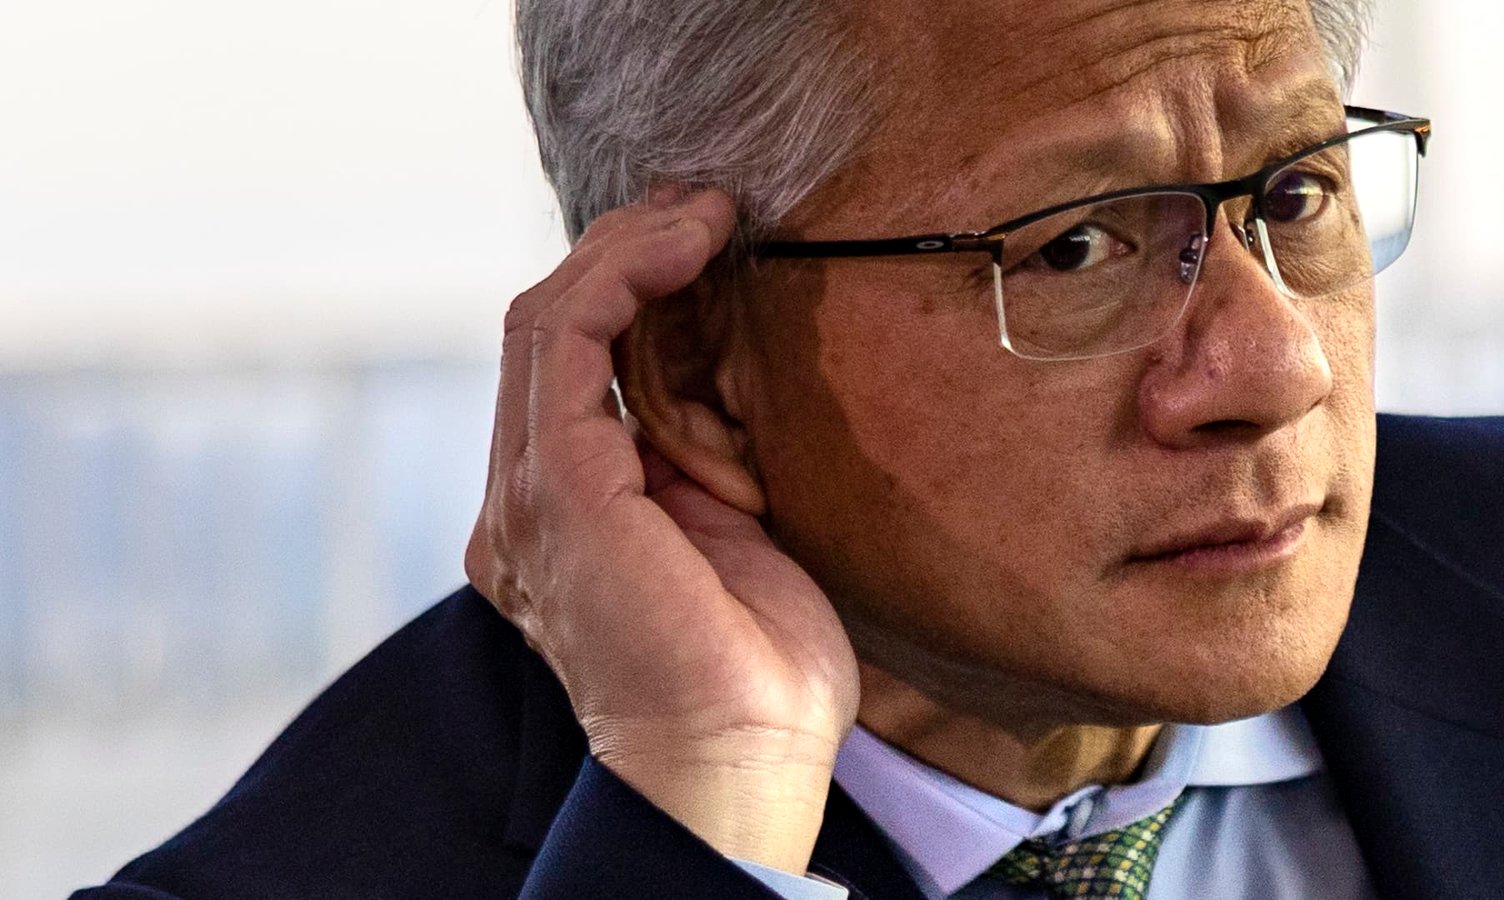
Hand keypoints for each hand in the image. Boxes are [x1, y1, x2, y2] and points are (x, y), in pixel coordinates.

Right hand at [465, 190, 859, 873]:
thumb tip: (713, 368)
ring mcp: (527, 493)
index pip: (568, 368)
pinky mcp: (554, 485)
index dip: (627, 288)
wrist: (738, 756)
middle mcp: (523, 500)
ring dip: (625, 251)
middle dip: (623, 254)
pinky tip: (683, 246)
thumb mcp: (728, 529)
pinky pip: (565, 340)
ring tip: (702, 214)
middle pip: (545, 332)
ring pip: (545, 321)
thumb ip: (695, 452)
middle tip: (704, 210)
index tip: (705, 243)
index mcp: (562, 514)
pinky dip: (620, 276)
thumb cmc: (750, 667)